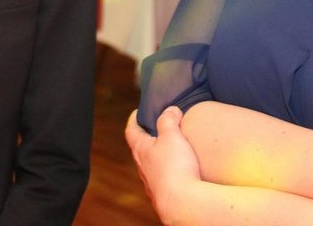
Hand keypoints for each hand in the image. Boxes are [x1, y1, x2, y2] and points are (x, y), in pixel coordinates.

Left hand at [126, 107, 202, 223]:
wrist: (182, 203)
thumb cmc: (174, 167)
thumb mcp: (172, 136)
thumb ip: (168, 120)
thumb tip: (170, 110)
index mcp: (141, 150)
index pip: (131, 131)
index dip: (133, 119)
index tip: (137, 113)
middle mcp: (142, 167)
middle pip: (140, 149)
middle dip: (147, 138)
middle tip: (156, 129)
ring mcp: (151, 183)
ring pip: (151, 165)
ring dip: (158, 156)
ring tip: (171, 150)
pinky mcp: (162, 195)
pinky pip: (162, 179)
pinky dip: (168, 171)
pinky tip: (178, 171)